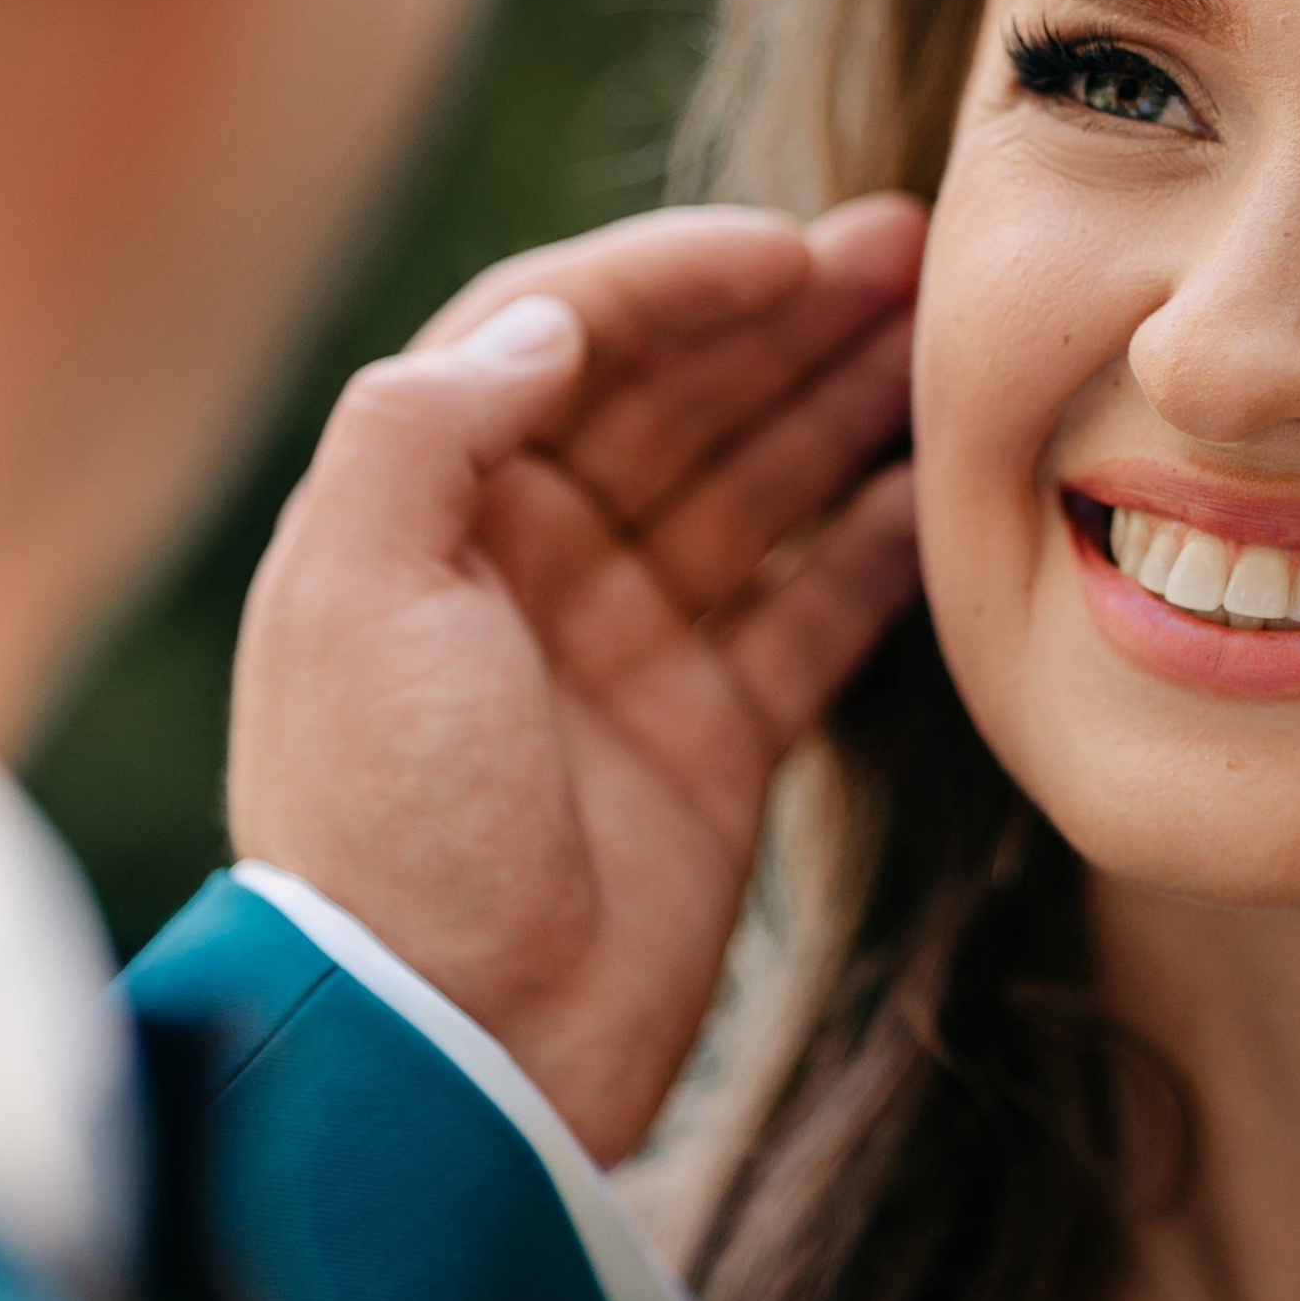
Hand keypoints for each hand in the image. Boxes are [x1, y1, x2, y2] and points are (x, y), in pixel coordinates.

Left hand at [227, 198, 922, 1166]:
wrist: (448, 1051)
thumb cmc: (380, 819)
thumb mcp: (351, 595)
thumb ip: (425, 426)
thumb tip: (553, 320)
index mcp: (428, 512)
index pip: (560, 336)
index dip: (674, 278)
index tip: (787, 249)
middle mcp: (528, 564)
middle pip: (677, 396)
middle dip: (788, 317)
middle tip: (913, 253)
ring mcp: (627, 650)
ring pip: (756, 487)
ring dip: (845, 404)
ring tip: (948, 337)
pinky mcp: (711, 740)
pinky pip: (809, 613)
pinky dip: (874, 548)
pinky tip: (941, 487)